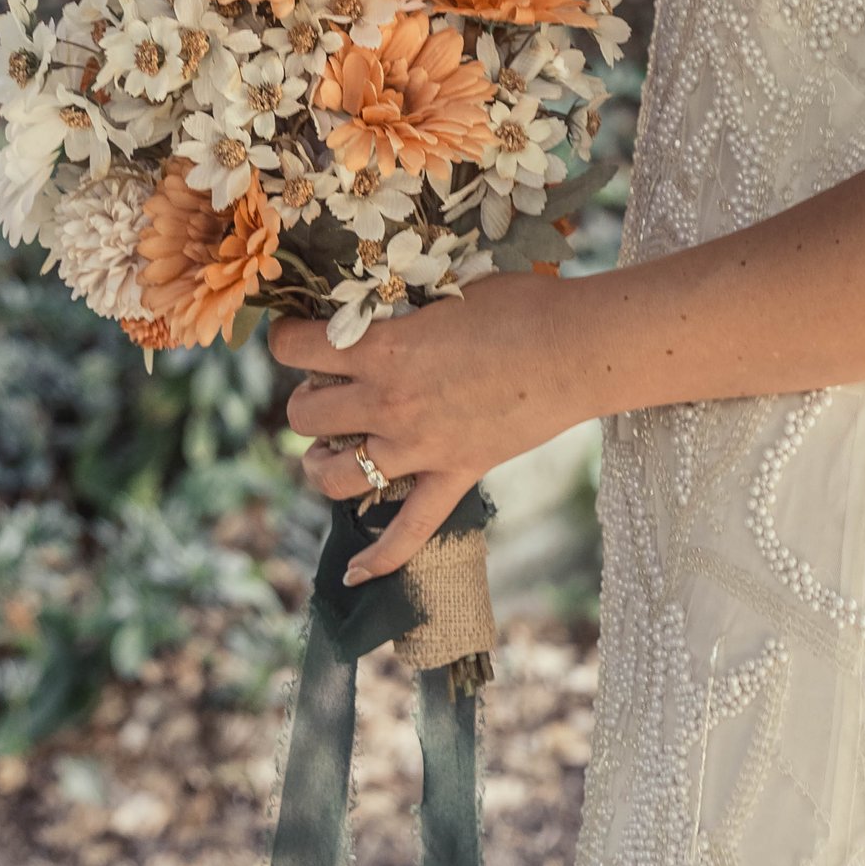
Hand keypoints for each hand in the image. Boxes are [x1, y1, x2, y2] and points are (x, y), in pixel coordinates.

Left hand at [273, 266, 589, 584]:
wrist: (578, 346)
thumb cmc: (520, 303)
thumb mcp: (449, 289)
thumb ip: (404, 307)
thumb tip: (375, 304)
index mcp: (384, 349)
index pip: (299, 348)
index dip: (286, 339)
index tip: (292, 334)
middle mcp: (390, 403)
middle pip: (305, 415)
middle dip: (306, 399)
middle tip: (326, 386)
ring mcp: (419, 447)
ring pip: (335, 476)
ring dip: (321, 462)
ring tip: (330, 449)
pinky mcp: (454, 475)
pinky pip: (409, 532)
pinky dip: (380, 558)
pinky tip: (354, 576)